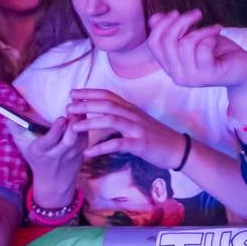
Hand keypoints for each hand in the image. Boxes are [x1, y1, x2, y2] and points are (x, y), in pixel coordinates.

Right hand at [8, 115, 87, 209]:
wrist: (53, 179)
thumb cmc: (36, 157)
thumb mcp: (23, 146)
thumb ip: (16, 130)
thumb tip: (8, 116)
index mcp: (41, 151)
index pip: (50, 141)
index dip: (57, 130)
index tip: (61, 118)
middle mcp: (58, 154)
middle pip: (69, 140)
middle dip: (72, 125)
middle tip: (73, 110)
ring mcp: (72, 154)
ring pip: (80, 138)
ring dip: (80, 123)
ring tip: (78, 109)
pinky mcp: (82, 152)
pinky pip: (85, 137)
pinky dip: (85, 126)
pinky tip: (82, 114)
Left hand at [66, 88, 185, 165]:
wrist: (178, 148)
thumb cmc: (156, 136)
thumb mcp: (138, 122)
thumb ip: (122, 117)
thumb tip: (102, 114)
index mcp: (131, 109)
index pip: (109, 96)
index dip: (90, 93)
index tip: (73, 93)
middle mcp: (133, 115)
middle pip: (107, 105)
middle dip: (86, 104)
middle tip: (68, 108)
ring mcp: (137, 129)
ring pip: (111, 120)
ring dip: (90, 122)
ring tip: (73, 127)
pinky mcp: (140, 144)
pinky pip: (118, 143)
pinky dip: (101, 147)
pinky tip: (88, 152)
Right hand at [147, 10, 246, 90]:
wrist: (244, 70)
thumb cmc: (218, 51)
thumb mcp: (193, 37)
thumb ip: (175, 30)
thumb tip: (155, 17)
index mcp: (170, 65)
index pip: (153, 43)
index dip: (162, 24)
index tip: (176, 12)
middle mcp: (176, 74)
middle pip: (166, 41)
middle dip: (181, 21)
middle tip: (197, 14)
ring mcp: (192, 77)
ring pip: (185, 44)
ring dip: (200, 29)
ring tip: (213, 27)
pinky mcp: (208, 75)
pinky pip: (203, 49)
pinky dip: (210, 36)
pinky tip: (217, 36)